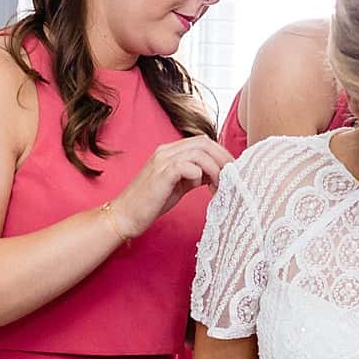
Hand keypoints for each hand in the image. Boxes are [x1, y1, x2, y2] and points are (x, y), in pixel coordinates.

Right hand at [109, 136, 232, 239]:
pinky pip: (187, 166)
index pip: (202, 142)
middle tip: (233, 176)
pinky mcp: (161, 174)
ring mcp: (162, 161)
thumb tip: (213, 174)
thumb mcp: (178, 186)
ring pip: (199, 152)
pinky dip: (201, 174)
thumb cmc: (150, 203)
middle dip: (223, 158)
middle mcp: (166, 151)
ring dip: (215, 168)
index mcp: (170, 152)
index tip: (232, 171)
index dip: (221, 154)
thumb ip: (194, 177)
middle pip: (204, 142)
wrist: (125, 216)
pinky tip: (205, 188)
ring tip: (221, 185)